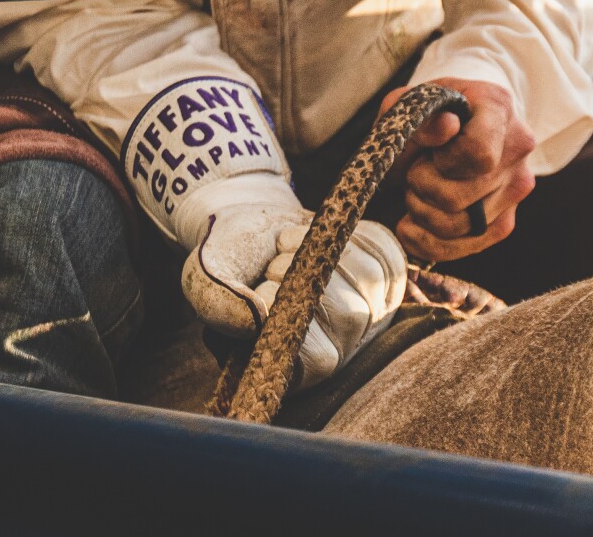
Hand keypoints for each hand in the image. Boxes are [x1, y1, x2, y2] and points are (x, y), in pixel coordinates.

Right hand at [178, 177, 405, 388]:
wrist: (255, 228)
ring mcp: (371, 313)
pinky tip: (317, 236)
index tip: (261, 288)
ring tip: (289, 250)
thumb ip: (219, 301)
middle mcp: (342, 348)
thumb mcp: (205, 277)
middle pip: (350, 317)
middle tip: (271, 265)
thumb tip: (254, 317)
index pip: (318, 360)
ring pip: (368, 278)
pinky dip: (344, 232)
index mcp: (298, 364)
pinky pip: (383, 250)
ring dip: (321, 250)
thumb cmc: (229, 260)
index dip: (293, 318)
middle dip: (304, 276)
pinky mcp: (387, 276)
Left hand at [379, 78, 535, 263]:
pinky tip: (411, 225)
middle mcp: (518, 148)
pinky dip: (427, 242)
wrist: (456, 124)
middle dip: (419, 189)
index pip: (478, 154)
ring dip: (421, 214)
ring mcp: (516, 189)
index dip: (442, 163)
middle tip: (412, 173)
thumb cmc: (431, 113)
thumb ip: (423, 114)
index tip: (431, 153)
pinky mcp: (505, 221)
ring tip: (415, 192)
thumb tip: (446, 127)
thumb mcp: (414, 102)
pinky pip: (462, 248)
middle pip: (458, 197)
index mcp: (498, 107)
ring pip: (458, 226)